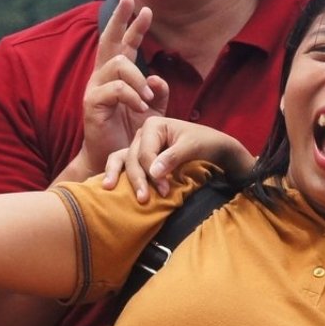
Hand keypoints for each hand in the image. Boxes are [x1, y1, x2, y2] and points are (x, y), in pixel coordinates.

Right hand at [74, 0, 170, 174]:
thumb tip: (158, 76)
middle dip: (120, 19)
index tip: (146, 9)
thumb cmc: (129, 136)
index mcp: (115, 77)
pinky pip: (114, 88)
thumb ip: (157, 94)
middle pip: (109, 41)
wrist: (112, 161)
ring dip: (138, 78)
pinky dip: (131, 95)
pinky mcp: (91, 104)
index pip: (124, 44)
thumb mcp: (150, 112)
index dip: (133, 26)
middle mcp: (101, 77)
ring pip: (118, 64)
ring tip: (148, 96)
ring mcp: (94, 89)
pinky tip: (141, 106)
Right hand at [102, 117, 253, 200]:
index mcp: (152, 125)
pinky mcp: (140, 159)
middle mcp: (141, 135)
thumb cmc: (205, 143)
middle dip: (138, 179)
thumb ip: (172, 157)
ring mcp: (139, 146)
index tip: (165, 190)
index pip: (145, 152)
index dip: (152, 172)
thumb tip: (153, 172)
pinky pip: (124, 165)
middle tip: (144, 200)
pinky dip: (118, 175)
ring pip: (125, 162)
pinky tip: (110, 188)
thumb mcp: (193, 147)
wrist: (214, 148)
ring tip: (113, 191)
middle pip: (133, 158)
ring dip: (123, 178)